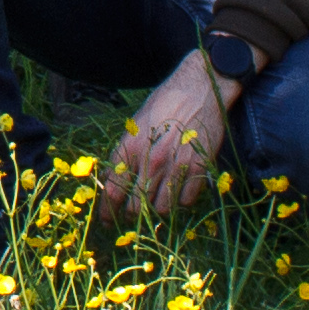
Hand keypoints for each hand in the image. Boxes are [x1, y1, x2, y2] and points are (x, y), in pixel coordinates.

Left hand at [111, 45, 236, 217]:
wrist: (200, 88)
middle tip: (134, 216)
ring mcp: (176, 165)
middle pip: (136, 205)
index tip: (108, 221)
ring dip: (158, 210)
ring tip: (158, 206)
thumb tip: (117, 179)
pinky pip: (187, 200)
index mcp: (130, 147)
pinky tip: (180, 194)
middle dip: (132, 215)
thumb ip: (127, 151)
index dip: (108, 210)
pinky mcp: (199, 168)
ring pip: (162, 208)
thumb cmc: (165, 103)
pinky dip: (182, 202)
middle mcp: (151, 159)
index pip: (113, 189)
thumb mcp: (136, 124)